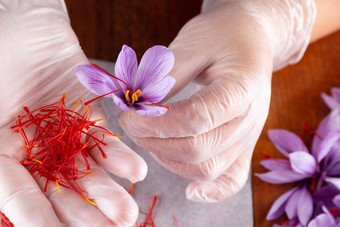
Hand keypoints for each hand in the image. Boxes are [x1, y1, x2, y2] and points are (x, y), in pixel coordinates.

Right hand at [0, 1, 146, 225]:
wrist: (23, 26)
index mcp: (2, 157)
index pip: (19, 198)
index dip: (38, 220)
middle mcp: (35, 154)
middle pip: (59, 193)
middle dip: (83, 215)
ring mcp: (64, 138)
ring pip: (87, 172)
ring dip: (108, 193)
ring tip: (127, 213)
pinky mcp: (88, 119)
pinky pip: (105, 140)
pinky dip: (120, 156)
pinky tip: (137, 171)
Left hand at [120, 0, 315, 201]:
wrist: (251, 39)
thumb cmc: (223, 34)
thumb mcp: (194, 42)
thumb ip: (166, 76)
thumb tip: (138, 105)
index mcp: (243, 87)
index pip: (197, 118)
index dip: (156, 122)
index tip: (130, 114)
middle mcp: (250, 119)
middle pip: (199, 149)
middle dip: (155, 141)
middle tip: (131, 123)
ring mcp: (248, 136)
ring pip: (208, 168)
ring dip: (169, 160)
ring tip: (149, 138)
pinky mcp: (242, 146)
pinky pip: (231, 179)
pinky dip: (211, 191)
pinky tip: (191, 191)